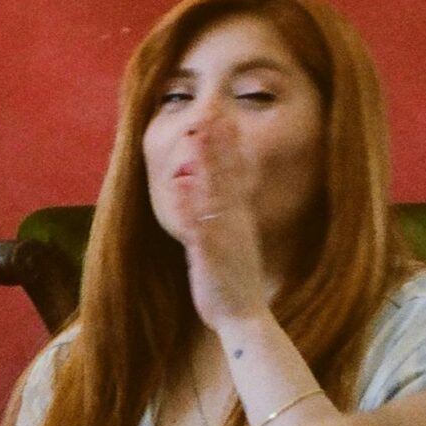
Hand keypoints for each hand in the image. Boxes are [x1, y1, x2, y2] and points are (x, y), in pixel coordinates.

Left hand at [166, 116, 267, 333]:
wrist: (244, 316)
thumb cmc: (232, 280)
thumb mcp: (229, 242)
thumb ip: (221, 218)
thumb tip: (208, 194)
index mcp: (238, 218)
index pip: (235, 174)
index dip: (229, 145)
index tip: (224, 116)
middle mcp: (235, 222)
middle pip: (227, 174)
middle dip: (219, 142)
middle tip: (214, 109)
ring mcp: (224, 237)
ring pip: (215, 194)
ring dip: (207, 165)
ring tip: (198, 136)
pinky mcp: (210, 256)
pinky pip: (200, 228)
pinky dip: (190, 207)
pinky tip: (180, 187)